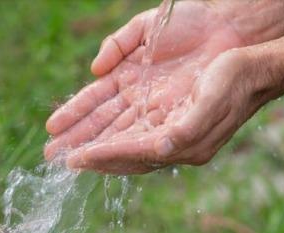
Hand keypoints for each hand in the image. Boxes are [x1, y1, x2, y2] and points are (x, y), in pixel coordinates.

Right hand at [44, 1, 245, 172]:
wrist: (231, 27)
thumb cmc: (191, 22)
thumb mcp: (145, 29)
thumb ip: (117, 45)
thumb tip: (94, 70)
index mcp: (131, 79)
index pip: (96, 102)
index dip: (74, 114)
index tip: (51, 127)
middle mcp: (142, 102)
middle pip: (105, 125)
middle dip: (78, 140)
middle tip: (51, 155)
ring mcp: (159, 113)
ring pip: (120, 136)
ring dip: (95, 150)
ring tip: (70, 160)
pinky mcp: (179, 122)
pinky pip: (145, 139)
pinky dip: (122, 148)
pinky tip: (101, 156)